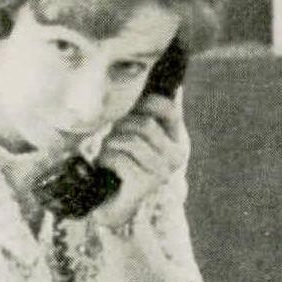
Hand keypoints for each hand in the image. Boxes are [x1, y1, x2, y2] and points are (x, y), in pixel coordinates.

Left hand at [94, 93, 188, 228]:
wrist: (111, 204)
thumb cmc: (121, 164)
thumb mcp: (133, 135)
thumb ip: (142, 113)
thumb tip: (148, 77)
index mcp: (177, 140)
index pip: (168, 108)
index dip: (145, 102)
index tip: (129, 109)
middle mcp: (176, 156)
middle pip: (145, 124)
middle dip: (121, 127)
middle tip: (111, 137)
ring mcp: (162, 172)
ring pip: (131, 140)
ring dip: (111, 144)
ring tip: (107, 153)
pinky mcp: (145, 184)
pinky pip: (120, 159)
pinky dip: (106, 159)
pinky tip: (105, 168)